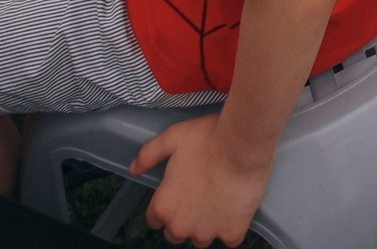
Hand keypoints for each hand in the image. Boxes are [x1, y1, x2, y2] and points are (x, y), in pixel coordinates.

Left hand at [132, 115, 268, 246]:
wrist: (242, 146)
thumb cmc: (207, 140)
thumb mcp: (172, 138)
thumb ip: (149, 154)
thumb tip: (134, 168)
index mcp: (163, 206)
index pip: (155, 220)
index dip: (166, 205)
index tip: (178, 194)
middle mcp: (181, 226)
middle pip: (175, 234)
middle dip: (184, 219)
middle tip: (198, 196)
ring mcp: (207, 232)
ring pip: (201, 240)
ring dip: (206, 226)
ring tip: (217, 202)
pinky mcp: (232, 232)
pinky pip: (229, 240)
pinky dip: (231, 228)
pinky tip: (234, 210)